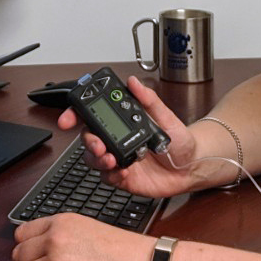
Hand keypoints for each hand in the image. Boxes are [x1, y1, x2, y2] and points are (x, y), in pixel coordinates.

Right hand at [57, 75, 207, 197]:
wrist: (192, 167)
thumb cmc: (180, 141)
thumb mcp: (167, 117)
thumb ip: (149, 100)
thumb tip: (134, 82)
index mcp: (122, 122)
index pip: (92, 114)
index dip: (75, 114)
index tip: (68, 117)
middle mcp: (116, 139)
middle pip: (88, 137)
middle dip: (88, 140)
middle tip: (98, 144)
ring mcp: (118, 158)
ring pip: (93, 158)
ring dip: (97, 158)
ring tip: (110, 158)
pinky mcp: (123, 177)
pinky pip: (108, 177)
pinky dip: (111, 174)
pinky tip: (122, 170)